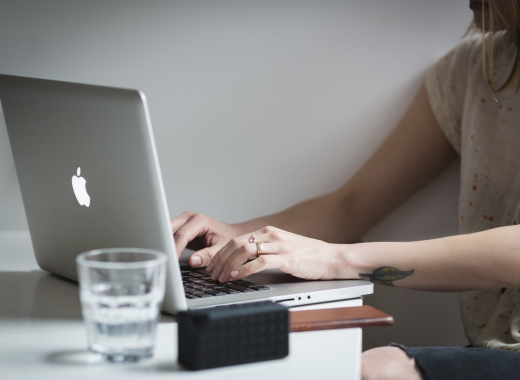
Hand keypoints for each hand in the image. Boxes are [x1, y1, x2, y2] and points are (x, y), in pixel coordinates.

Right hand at [171, 211, 241, 266]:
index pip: (182, 234)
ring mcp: (183, 221)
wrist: (229, 233)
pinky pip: (169, 234)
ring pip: (167, 230)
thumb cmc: (227, 238)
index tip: (173, 260)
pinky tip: (167, 253)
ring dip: (165, 243)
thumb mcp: (221, 248)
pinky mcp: (180, 227)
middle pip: (170, 229)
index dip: (176, 248)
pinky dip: (167, 243)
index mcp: (200, 220)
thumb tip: (193, 261)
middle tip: (165, 259)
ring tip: (164, 257)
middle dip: (166, 244)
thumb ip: (208, 255)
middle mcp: (189, 217)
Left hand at [206, 226, 342, 282]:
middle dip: (220, 259)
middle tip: (212, 273)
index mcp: (269, 232)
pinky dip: (244, 269)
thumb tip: (242, 262)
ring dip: (228, 264)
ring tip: (221, 277)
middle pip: (237, 244)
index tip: (212, 265)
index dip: (221, 253)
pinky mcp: (287, 258)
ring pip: (245, 250)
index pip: (237, 240)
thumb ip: (264, 251)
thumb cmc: (308, 256)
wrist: (332, 258)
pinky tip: (236, 276)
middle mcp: (272, 235)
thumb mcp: (282, 249)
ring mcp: (280, 246)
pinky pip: (260, 262)